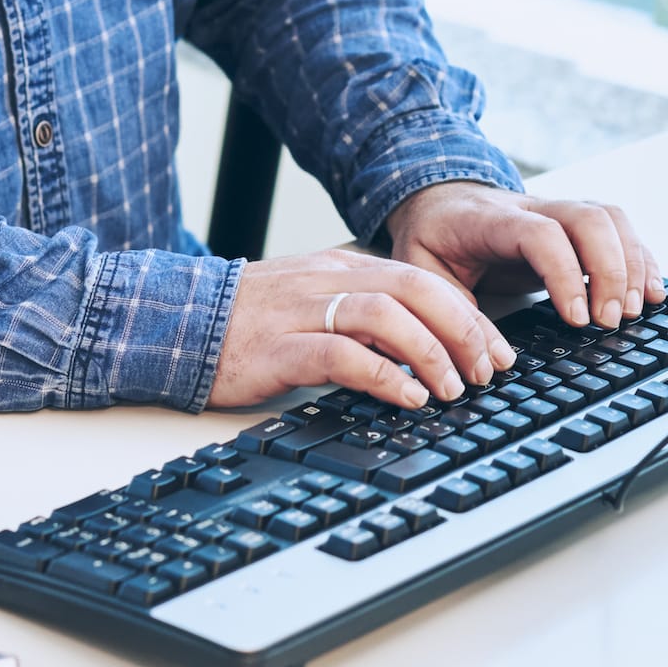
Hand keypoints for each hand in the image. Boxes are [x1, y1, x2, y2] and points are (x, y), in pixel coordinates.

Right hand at [210, 249, 515, 408]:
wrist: (170, 324)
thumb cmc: (247, 325)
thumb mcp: (312, 305)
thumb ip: (362, 315)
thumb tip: (426, 346)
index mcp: (339, 267)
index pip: (422, 279)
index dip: (469, 315)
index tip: (497, 351)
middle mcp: (326, 280)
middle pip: (415, 289)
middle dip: (463, 330)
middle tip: (486, 371)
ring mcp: (300, 311)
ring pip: (386, 315)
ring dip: (431, 353)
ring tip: (452, 389)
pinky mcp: (276, 349)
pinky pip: (341, 354)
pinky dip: (384, 377)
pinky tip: (407, 399)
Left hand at [386, 182, 666, 330]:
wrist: (439, 199)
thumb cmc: (433, 239)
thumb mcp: (422, 275)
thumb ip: (453, 315)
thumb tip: (495, 362)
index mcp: (491, 220)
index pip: (541, 235)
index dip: (566, 275)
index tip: (577, 320)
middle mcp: (533, 207)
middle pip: (589, 218)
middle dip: (611, 270)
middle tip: (610, 322)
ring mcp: (559, 211)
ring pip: (611, 219)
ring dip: (632, 264)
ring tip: (635, 312)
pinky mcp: (576, 224)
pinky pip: (621, 230)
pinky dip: (642, 260)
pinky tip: (653, 293)